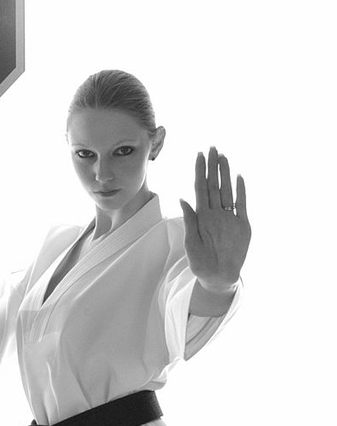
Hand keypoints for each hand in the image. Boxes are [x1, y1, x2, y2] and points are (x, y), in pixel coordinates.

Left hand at [179, 147, 250, 292]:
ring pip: (227, 191)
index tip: (199, 156)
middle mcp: (215, 213)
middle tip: (212, 148)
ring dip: (226, 174)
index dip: (199, 172)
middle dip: (212, 167)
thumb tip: (182, 199)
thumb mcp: (191, 242)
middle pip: (213, 185)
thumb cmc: (200, 262)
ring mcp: (229, 218)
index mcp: (201, 216)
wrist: (218, 277)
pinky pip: (241, 205)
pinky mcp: (242, 226)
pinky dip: (241, 192)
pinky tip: (239, 178)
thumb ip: (189, 221)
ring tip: (224, 157)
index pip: (199, 188)